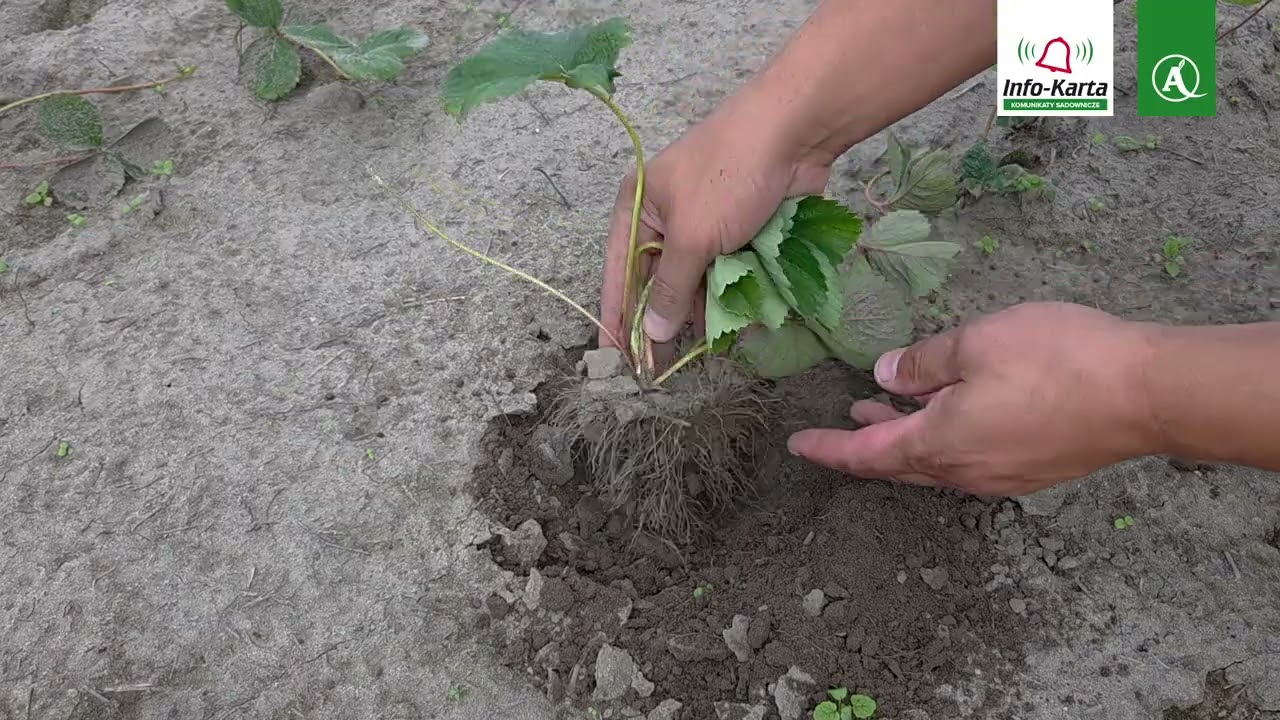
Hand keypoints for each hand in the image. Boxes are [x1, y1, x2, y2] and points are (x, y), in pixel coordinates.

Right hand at [598, 91, 831, 348]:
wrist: (794, 131)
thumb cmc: (729, 176)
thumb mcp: (692, 237)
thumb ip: (670, 288)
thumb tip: (653, 332)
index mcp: (639, 206)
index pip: (619, 271)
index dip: (616, 315)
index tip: (615, 357)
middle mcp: (668, 215)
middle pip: (659, 279)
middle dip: (662, 319)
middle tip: (659, 367)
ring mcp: (708, 222)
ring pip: (697, 279)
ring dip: (700, 311)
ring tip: (697, 353)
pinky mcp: (743, 229)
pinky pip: (731, 272)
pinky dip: (732, 295)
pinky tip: (734, 325)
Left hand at [787, 302, 1163, 494]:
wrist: (1146, 395)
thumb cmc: (1057, 360)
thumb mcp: (975, 344)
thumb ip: (923, 363)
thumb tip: (884, 375)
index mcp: (940, 444)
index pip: (866, 455)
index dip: (828, 449)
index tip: (797, 445)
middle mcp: (966, 472)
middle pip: (900, 464)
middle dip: (866, 442)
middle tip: (845, 418)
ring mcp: (1003, 477)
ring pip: (938, 462)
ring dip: (907, 437)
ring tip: (887, 407)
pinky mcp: (1035, 469)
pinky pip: (971, 460)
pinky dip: (944, 439)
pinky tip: (951, 411)